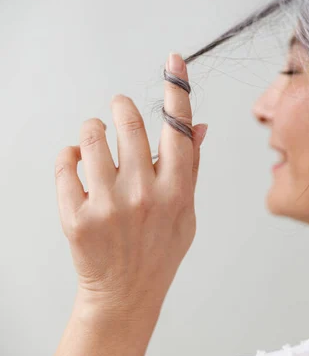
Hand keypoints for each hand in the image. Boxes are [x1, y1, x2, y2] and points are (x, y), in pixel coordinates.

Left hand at [54, 53, 207, 315]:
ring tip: (94, 138)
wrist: (126, 293)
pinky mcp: (76, 216)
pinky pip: (64, 164)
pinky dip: (68, 156)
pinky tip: (76, 165)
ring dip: (92, 129)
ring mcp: (107, 206)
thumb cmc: (160, 249)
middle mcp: (144, 194)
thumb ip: (189, 167)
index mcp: (176, 191)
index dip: (177, 90)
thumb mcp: (186, 210)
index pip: (178, 129)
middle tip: (117, 108)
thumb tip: (197, 126)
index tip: (174, 62)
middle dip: (121, 107)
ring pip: (91, 137)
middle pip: (130, 123)